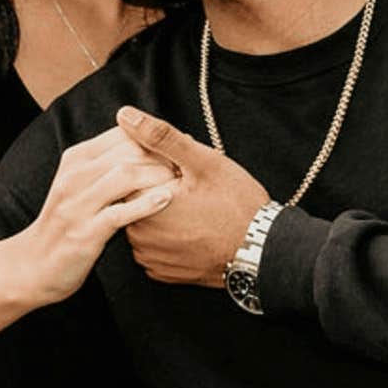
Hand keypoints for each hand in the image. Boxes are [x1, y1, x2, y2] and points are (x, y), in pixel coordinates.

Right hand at [23, 126, 176, 304]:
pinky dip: (146, 204)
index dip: (155, 136)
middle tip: (192, 161)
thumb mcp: (81, 186)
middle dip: (163, 153)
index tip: (182, 143)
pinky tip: (167, 200)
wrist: (34, 265)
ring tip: (186, 180)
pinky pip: (120, 212)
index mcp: (77, 159)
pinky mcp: (85, 231)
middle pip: (128, 151)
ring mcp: (78, 203)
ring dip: (159, 175)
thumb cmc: (67, 223)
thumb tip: (145, 150)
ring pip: (125, 175)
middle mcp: (76, 176)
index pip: (122, 134)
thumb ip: (107, 167)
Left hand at [116, 106, 270, 287]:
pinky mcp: (162, 273)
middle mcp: (139, 237)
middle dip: (158, 189)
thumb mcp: (202, 161)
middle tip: (193, 190)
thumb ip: (159, 136)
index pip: (129, 175)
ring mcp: (150, 258)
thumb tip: (124, 115)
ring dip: (161, 213)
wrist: (262, 252)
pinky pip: (155, 247)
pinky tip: (193, 229)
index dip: (155, 166)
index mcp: (142, 206)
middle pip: (137, 200)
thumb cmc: (237, 204)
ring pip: (145, 223)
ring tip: (196, 210)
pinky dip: (168, 237)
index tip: (181, 171)